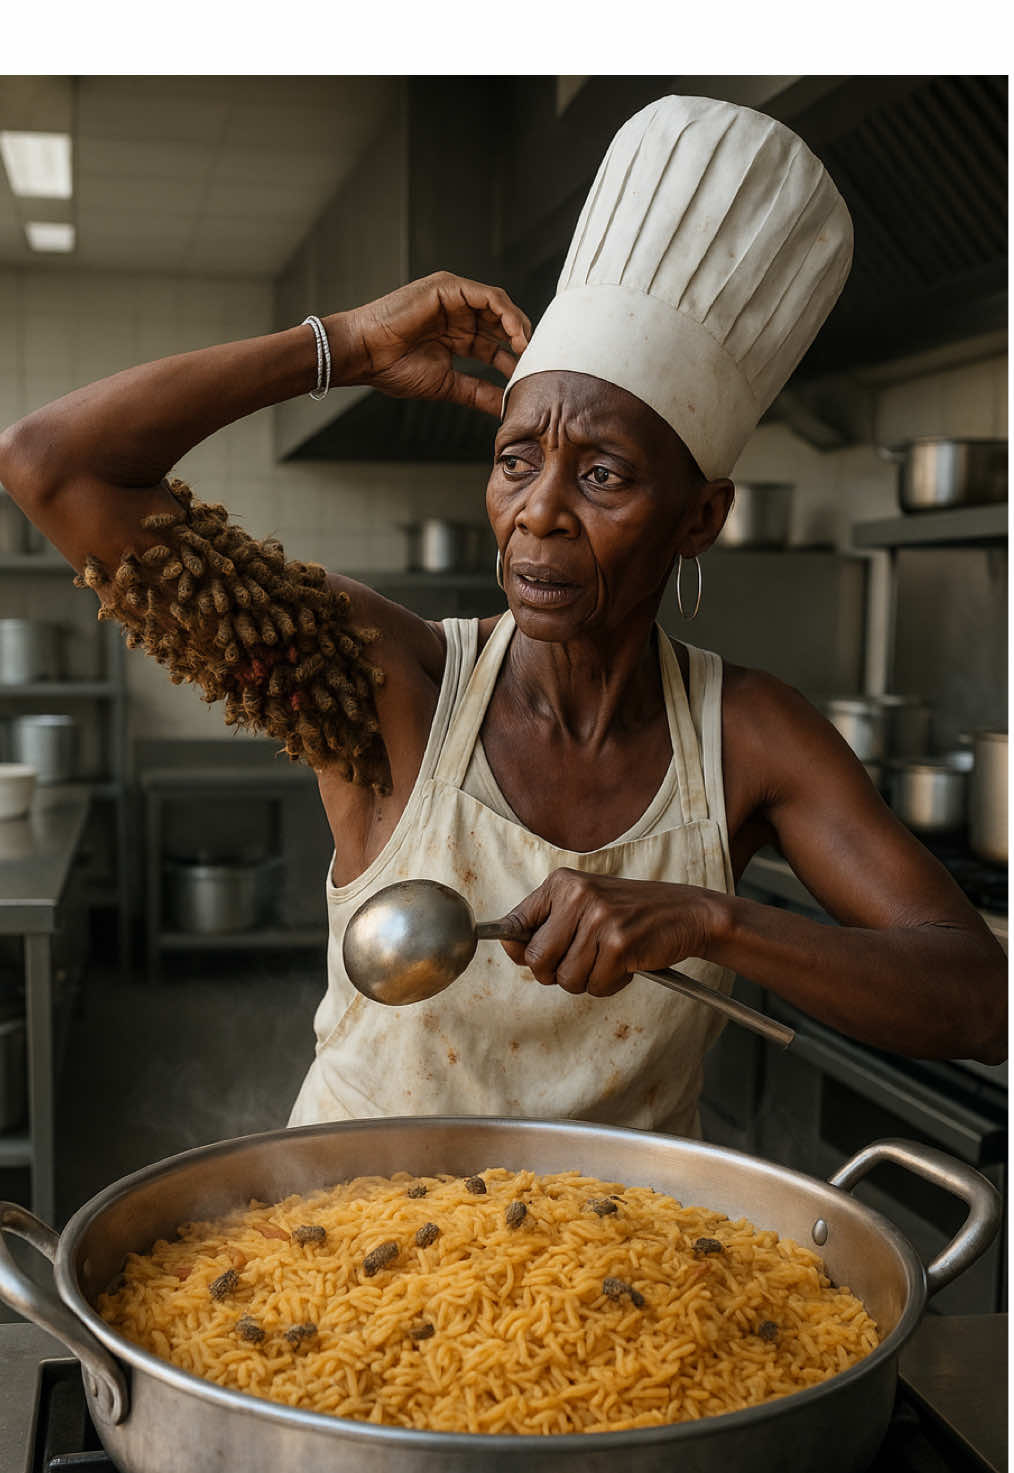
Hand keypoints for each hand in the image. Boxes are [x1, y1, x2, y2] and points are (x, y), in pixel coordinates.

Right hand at [332, 272, 530, 415]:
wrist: (365, 354)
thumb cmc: (394, 369)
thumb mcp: (447, 385)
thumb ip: (477, 392)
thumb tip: (504, 409)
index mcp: (456, 337)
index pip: (495, 346)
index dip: (514, 362)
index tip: (529, 380)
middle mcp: (457, 316)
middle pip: (501, 325)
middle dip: (521, 343)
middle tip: (537, 363)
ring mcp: (453, 299)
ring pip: (499, 307)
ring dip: (518, 327)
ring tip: (528, 349)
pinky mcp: (448, 287)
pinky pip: (488, 296)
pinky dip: (505, 312)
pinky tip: (515, 333)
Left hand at [498, 869, 721, 997]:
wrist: (686, 912)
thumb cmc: (631, 914)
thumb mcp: (585, 905)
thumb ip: (548, 925)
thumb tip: (511, 949)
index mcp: (562, 883)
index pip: (514, 924)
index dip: (518, 951)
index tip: (532, 957)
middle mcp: (576, 895)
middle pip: (537, 961)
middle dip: (557, 973)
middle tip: (583, 962)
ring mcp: (599, 918)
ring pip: (567, 979)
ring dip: (589, 980)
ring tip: (609, 959)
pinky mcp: (620, 944)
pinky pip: (596, 986)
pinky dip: (611, 984)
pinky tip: (627, 964)